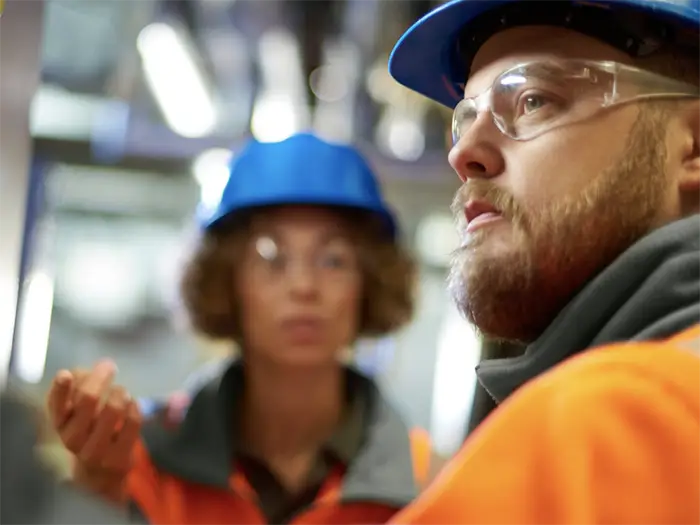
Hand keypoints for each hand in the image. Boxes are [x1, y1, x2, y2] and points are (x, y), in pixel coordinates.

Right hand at [46, 360, 140, 499]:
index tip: (65, 374)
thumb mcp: (76, 413)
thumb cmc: (88, 430)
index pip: (55, 406)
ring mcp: (96, 451)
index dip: (60, 389)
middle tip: (109, 367)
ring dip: (120, 391)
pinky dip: (134, 406)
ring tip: (121, 391)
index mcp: (60, 424)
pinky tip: (132, 404)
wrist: (99, 474)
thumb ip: (79, 389)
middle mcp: (73, 439)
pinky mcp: (119, 458)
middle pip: (88, 399)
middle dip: (101, 377)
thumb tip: (94, 370)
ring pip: (113, 408)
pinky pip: (132, 421)